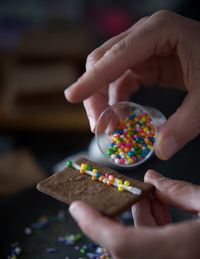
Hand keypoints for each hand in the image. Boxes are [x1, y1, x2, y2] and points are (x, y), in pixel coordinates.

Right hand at [64, 11, 199, 159]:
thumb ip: (185, 124)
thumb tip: (162, 151)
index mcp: (159, 31)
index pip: (116, 55)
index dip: (92, 78)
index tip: (72, 96)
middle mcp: (145, 35)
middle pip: (104, 62)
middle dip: (95, 94)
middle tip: (98, 126)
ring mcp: (144, 49)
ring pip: (110, 74)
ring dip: (104, 101)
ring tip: (108, 127)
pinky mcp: (147, 63)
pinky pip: (123, 80)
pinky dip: (117, 100)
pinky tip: (119, 117)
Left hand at [69, 170, 199, 258]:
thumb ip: (180, 192)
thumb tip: (152, 179)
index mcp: (182, 253)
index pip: (121, 244)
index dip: (94, 225)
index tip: (77, 208)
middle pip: (126, 249)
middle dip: (115, 220)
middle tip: (116, 195)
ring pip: (142, 255)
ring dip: (138, 223)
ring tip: (147, 198)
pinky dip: (153, 235)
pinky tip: (162, 213)